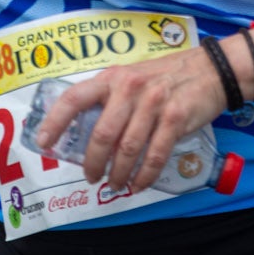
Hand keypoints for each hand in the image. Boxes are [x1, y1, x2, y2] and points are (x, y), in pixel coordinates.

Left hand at [33, 50, 226, 194]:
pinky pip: (155, 155)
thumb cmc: (165, 76)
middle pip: (102, 134)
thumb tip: (85, 130)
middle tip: (90, 176)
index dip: (55, 121)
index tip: (43, 142)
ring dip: (118, 173)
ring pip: (127, 149)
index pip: (75, 98)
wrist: (210, 69)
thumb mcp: (131, 76)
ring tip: (114, 184)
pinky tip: (138, 185)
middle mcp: (130, 88)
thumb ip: (110, 98)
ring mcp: (154, 104)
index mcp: (113, 78)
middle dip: (92, 162)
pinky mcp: (176, 119)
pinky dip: (144, 175)